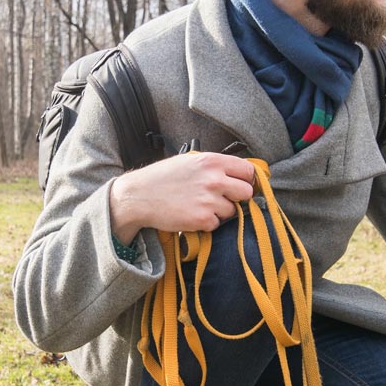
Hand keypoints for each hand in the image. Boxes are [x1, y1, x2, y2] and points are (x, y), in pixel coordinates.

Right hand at [109, 152, 256, 242]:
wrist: (138, 196)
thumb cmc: (162, 178)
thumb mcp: (189, 161)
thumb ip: (214, 165)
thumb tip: (238, 172)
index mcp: (212, 161)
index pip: (248, 171)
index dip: (246, 179)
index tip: (241, 185)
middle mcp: (214, 179)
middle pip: (247, 192)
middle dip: (238, 197)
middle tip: (223, 199)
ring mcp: (209, 200)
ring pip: (233, 211)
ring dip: (221, 212)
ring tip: (201, 206)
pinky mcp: (202, 219)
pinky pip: (217, 224)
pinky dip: (207, 223)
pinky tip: (192, 214)